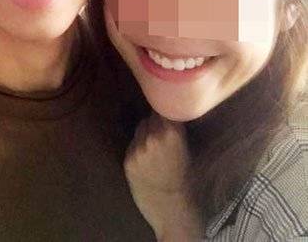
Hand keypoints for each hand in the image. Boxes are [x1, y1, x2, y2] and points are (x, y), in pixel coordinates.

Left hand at [124, 112, 202, 240]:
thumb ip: (174, 130)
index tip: (167, 111)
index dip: (164, 108)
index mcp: (172, 133)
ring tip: (155, 149)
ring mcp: (138, 148)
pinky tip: (147, 160)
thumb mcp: (187, 149)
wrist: (172, 208)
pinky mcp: (128, 159)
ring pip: (140, 129)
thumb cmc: (187, 179)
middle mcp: (153, 137)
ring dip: (145, 134)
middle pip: (149, 117)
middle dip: (155, 123)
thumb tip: (166, 111)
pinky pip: (132, 144)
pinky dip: (138, 147)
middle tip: (162, 135)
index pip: (161, 107)